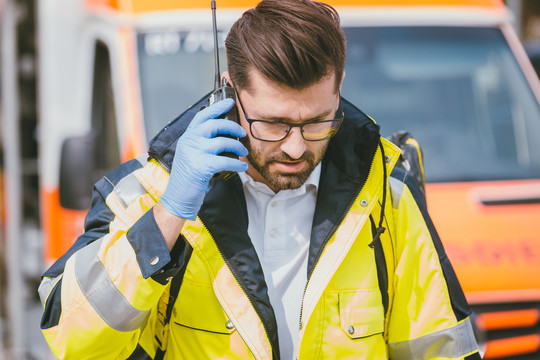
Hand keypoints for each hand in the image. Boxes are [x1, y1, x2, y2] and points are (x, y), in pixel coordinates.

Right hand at [160, 98, 248, 219]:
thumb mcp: (191, 154)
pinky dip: (237, 164)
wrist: (178, 198)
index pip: (202, 115)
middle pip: (215, 125)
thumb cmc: (188, 177)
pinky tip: (242, 167)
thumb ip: (202, 142)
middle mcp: (189, 141)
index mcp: (187, 137)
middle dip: (233, 127)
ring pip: (223, 142)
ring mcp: (194, 153)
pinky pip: (226, 161)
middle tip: (242, 133)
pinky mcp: (201, 167)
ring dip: (238, 147)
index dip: (217, 107)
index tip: (230, 102)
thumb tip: (226, 134)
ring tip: (243, 153)